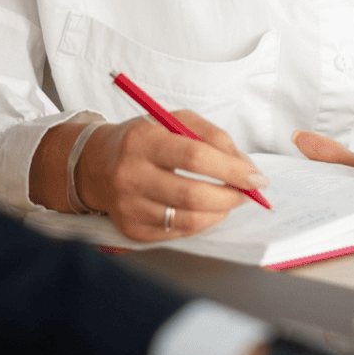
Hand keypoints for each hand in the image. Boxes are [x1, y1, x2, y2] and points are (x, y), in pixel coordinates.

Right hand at [73, 112, 263, 241]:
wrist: (96, 164)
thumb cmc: (144, 139)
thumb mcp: (174, 121)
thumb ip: (213, 136)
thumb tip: (245, 167)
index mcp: (142, 141)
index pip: (194, 157)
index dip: (231, 170)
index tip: (257, 178)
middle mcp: (130, 175)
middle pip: (192, 194)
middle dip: (230, 196)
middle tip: (248, 193)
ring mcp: (128, 207)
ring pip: (188, 219)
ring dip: (220, 212)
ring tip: (229, 200)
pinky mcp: (131, 230)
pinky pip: (178, 233)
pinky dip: (202, 223)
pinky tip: (207, 210)